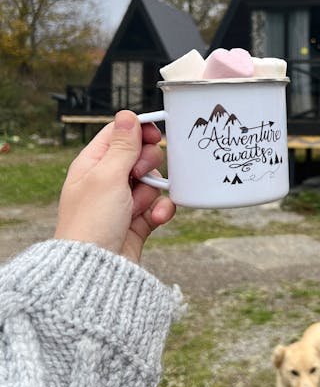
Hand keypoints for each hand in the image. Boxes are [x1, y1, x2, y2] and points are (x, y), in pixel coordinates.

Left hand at [54, 110, 175, 261]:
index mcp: (92, 165)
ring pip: (152, 182)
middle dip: (148, 164)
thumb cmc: (92, 222)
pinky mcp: (137, 222)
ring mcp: (122, 202)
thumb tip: (127, 114)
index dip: (139, 131)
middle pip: (139, 156)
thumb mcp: (107, 176)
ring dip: (153, 192)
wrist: (95, 271)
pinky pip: (158, 206)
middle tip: (139, 174)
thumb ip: (122, 145)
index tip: (156, 135)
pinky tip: (155, 220)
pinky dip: (160, 211)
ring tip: (140, 206)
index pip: (118, 134)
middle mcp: (106, 181)